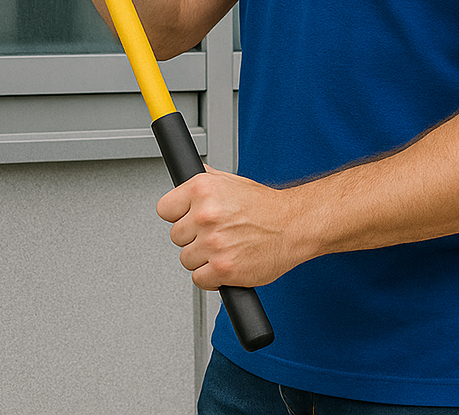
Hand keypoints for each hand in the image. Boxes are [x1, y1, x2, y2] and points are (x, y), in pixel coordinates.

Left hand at [157, 165, 299, 288]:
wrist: (293, 225)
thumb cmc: (265, 206)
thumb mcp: (230, 181)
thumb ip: (204, 180)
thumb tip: (185, 178)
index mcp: (202, 189)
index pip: (164, 209)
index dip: (177, 215)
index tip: (187, 218)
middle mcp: (205, 214)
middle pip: (176, 236)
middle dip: (193, 237)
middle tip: (214, 233)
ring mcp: (213, 243)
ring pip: (186, 259)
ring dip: (202, 258)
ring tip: (224, 247)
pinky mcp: (223, 269)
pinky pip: (199, 279)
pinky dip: (211, 277)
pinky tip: (226, 263)